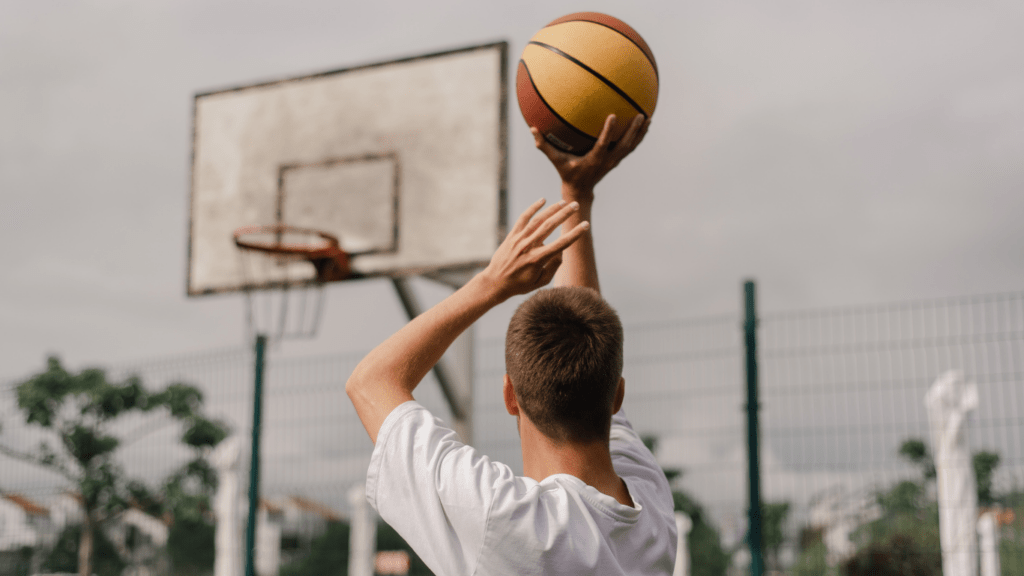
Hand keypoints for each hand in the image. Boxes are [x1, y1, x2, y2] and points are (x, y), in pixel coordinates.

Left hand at [480, 198, 589, 300]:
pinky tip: (543, 200)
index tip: (586, 225)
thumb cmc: (520, 284)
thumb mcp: (540, 282)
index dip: (575, 234)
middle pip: (550, 226)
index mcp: (538, 259)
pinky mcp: (512, 235)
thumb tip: (561, 251)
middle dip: (564, 214)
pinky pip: (523, 218)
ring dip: (552, 209)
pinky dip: (533, 208)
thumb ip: (553, 267)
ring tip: (564, 202)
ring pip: (537, 220)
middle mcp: (528, 247)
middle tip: (576, 205)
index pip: (561, 244)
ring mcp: (519, 239)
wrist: (495, 282)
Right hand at [532, 114, 649, 201]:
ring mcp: (614, 161)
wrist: (580, 190)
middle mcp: (607, 161)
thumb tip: (532, 128)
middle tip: (641, 115)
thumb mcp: (555, 161)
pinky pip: (630, 148)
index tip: (613, 116)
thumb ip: (544, 146)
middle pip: (624, 145)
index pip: (603, 144)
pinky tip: (644, 125)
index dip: (609, 131)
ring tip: (648, 118)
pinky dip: (638, 137)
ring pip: (631, 146)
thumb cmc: (566, 173)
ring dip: (640, 133)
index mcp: (594, 160)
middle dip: (633, 131)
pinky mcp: (616, 160)